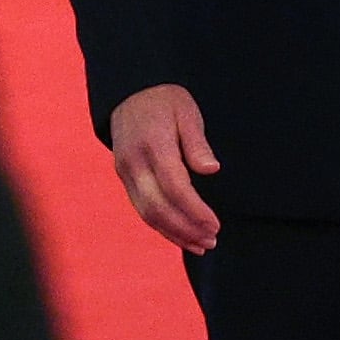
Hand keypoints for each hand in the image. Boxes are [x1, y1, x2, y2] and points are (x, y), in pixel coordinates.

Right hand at [107, 83, 221, 252]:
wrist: (130, 92)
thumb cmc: (165, 100)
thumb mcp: (187, 112)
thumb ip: (197, 143)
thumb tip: (211, 170)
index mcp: (154, 145)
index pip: (175, 187)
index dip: (195, 211)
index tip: (215, 225)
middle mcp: (134, 163)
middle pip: (158, 207)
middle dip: (186, 229)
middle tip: (211, 242)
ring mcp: (126, 172)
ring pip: (147, 214)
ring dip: (174, 233)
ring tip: (200, 246)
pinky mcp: (124, 178)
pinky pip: (141, 209)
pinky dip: (161, 227)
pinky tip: (180, 236)